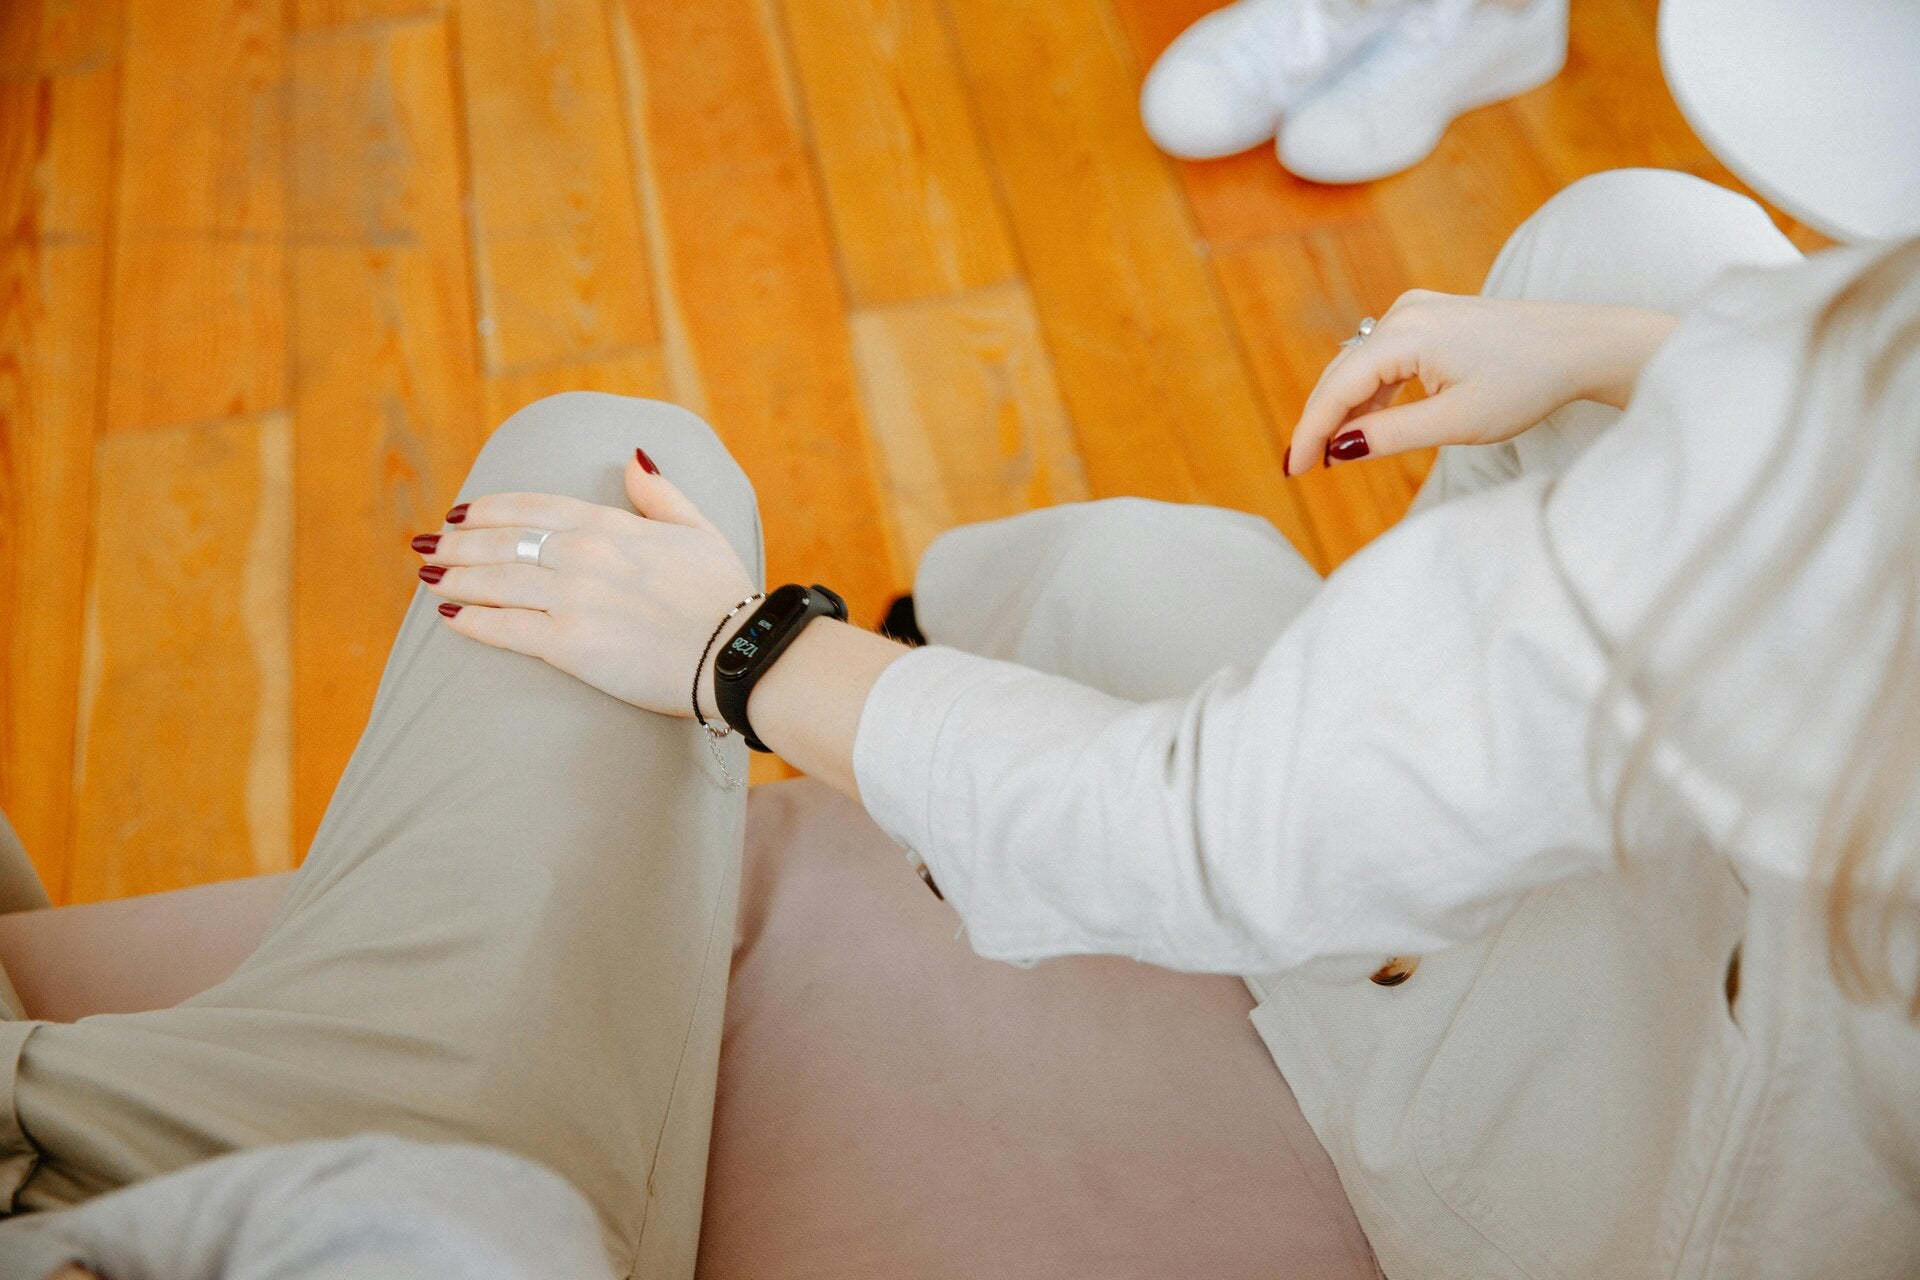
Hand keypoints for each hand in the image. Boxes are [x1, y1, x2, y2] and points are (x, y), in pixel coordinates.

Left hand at [412, 451, 755, 717]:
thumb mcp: (698, 529)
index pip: (533, 508)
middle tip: (431, 544)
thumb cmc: (725, 595)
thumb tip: (633, 458)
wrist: (735, 652)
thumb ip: (660, 494)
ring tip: (429, 575)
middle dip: (460, 541)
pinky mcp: (568, 645)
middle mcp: (583, 555)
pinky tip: (449, 615)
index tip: (463, 511)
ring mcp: (572, 598)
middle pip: (503, 541)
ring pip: (495, 581)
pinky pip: (505, 628)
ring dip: (455, 576)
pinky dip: (472, 620)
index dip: (490, 508)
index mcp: (611, 526)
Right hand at [1283, 291, 1676, 474]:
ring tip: (1331, 454)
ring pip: (1361, 366)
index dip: (1311, 431)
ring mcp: (1417, 311)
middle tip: (1302, 467)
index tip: (1293, 470)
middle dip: (1320, 421)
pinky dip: (1371, 393)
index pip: (1338, 387)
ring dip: (1345, 409)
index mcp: (1407, 333)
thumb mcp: (1457, 421)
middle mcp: (1404, 313)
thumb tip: (1338, 448)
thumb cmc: (1528, 381)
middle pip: (1341, 373)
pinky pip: (1384, 358)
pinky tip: (1366, 424)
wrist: (1581, 345)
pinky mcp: (1431, 318)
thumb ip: (1392, 435)